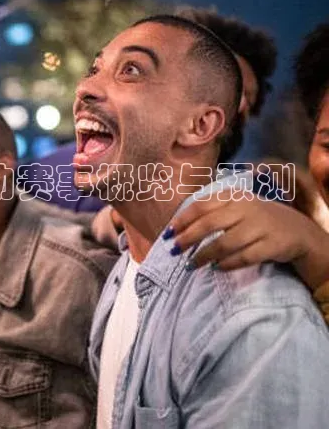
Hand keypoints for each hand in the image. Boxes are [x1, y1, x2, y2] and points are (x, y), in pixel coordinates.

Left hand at [167, 196, 328, 289]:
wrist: (298, 230)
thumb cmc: (256, 219)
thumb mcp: (237, 208)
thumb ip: (212, 213)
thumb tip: (177, 229)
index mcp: (234, 198)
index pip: (202, 206)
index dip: (182, 220)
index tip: (168, 233)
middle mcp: (246, 209)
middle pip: (210, 223)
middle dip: (188, 238)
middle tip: (174, 250)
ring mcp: (260, 227)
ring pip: (225, 243)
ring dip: (204, 256)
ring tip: (191, 265)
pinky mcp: (272, 245)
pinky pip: (245, 257)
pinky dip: (227, 264)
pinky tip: (216, 268)